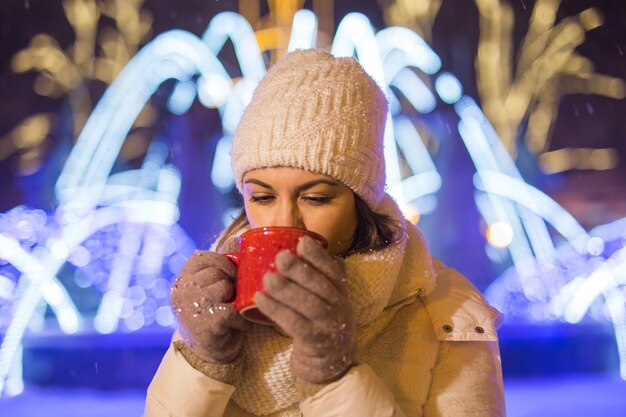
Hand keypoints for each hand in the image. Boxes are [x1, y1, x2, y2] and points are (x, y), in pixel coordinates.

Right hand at [170, 240, 248, 364]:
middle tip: (233, 299)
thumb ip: (223, 264)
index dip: (224, 264)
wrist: (210, 356)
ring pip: (223, 286)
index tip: (232, 277)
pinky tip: (236, 326)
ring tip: (233, 312)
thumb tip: (237, 239)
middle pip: (216, 271)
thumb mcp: (216, 286)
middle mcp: (180, 291)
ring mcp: (189, 308)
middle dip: (232, 284)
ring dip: (236, 300)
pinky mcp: (204, 324)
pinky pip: (232, 309)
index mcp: (182, 279)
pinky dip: (241, 319)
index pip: (204, 257)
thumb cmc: (217, 315)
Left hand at [254, 236, 355, 383]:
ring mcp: (329, 326)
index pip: (334, 270)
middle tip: (280, 257)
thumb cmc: (321, 323)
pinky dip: (276, 310)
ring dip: (286, 290)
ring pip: (309, 305)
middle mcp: (340, 307)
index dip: (318, 255)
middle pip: (322, 286)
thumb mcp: (327, 299)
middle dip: (300, 270)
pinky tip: (260, 299)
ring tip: (267, 278)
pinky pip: (295, 324)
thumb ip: (315, 278)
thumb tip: (290, 249)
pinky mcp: (315, 342)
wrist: (330, 362)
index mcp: (341, 292)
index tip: (301, 240)